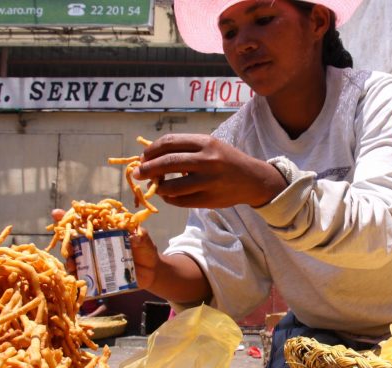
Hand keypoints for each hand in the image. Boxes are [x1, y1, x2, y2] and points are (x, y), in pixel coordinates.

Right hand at [50, 209, 160, 290]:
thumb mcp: (144, 239)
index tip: (56, 213)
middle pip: (75, 240)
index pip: (85, 221)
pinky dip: (78, 277)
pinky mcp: (98, 275)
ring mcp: (96, 259)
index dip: (70, 217)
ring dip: (70, 260)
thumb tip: (133, 237)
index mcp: (104, 230)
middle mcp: (96, 244)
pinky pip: (84, 276)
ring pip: (76, 258)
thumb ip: (140, 236)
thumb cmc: (146, 250)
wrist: (152, 271)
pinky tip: (76, 278)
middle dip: (65, 241)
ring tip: (72, 263)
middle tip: (67, 246)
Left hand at [134, 134, 286, 208]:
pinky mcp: (209, 199)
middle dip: (147, 169)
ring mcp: (208, 181)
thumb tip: (151, 156)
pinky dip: (170, 199)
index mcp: (205, 142)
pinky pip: (181, 201)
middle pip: (167, 162)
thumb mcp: (209, 146)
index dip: (151, 150)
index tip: (143, 157)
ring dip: (158, 187)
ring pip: (171, 186)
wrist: (252, 179)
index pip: (169, 143)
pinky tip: (169, 195)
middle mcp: (207, 160)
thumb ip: (184, 148)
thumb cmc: (226, 160)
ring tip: (155, 186)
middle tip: (138, 173)